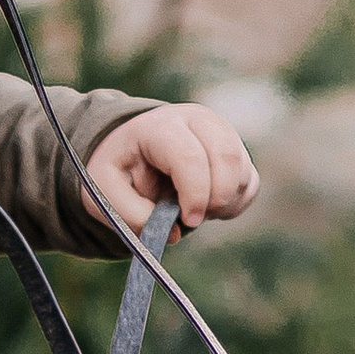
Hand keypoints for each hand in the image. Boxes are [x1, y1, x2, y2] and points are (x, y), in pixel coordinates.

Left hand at [86, 103, 258, 238]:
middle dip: (216, 198)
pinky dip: (233, 204)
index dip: (195, 194)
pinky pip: (249, 184)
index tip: (188, 221)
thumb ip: (131, 214)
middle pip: (226, 157)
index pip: (189, 156)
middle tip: (192, 220)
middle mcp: (197, 120)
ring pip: (241, 172)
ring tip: (190, 208)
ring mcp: (221, 132)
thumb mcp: (105, 190)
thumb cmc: (119, 168)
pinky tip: (206, 205)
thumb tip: (173, 232)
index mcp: (161, 126)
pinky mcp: (236, 151)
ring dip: (222, 203)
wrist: (132, 149)